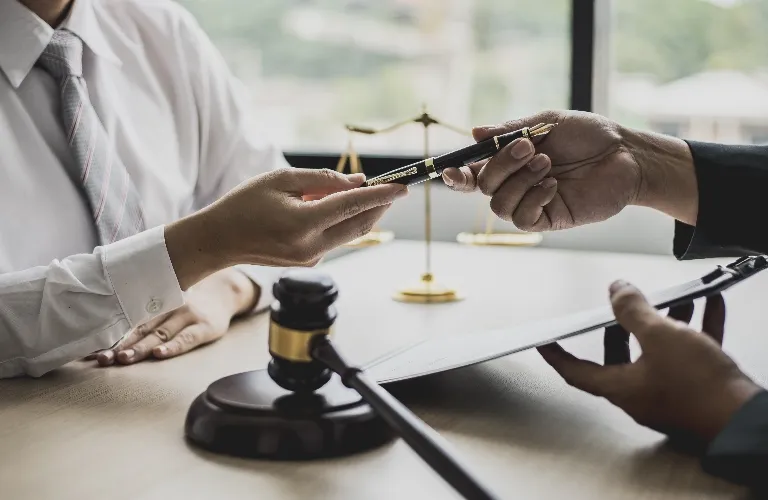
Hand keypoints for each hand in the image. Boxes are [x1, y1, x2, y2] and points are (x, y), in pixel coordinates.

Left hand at [90, 269, 256, 364]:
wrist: (225, 291)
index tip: (90, 349)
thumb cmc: (188, 300)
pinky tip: (159, 354)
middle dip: (119, 344)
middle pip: (140, 328)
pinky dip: (172, 347)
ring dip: (139, 348)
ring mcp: (188, 316)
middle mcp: (170, 306)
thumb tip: (105, 322)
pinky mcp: (205, 327)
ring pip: (159, 334)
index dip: (109, 334)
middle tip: (101, 358)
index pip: (128, 319)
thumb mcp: (165, 296)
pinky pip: (187, 338)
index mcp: (156, 301)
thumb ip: (143, 308)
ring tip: (122, 359)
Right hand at [165, 168, 406, 288]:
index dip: (381, 195)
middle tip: (395, 188)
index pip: (353, 206)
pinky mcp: (308, 261)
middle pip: (360, 225)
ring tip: (371, 193)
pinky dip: (342, 221)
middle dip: (381, 206)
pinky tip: (337, 206)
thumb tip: (357, 182)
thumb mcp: (281, 180)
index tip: (403, 186)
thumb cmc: (244, 204)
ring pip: (349, 233)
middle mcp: (311, 247)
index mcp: (303, 224)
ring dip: (363, 213)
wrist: (219, 241)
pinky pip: (334, 238)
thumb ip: (321, 180)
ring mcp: (311, 258)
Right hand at [441, 110, 697, 230]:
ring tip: (548, 164)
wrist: (625, 154)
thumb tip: (474, 131)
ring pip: (499, 204)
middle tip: (531, 147)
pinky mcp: (548, 219)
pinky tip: (553, 185)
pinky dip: (533, 199)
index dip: (456, 175)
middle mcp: (515, 184)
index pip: (472, 173)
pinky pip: (522, 219)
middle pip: (482, 186)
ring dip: (520, 180)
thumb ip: (510, 129)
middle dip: (502, 165)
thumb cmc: (589, 136)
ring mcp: (530, 203)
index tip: (448, 170)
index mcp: (510, 161)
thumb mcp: (546, 122)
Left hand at [538, 281, 761, 442]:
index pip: (576, 371)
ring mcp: (671, 393)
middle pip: (620, 357)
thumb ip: (634, 310)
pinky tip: (710, 303)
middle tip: (620, 307)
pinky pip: (692, 353)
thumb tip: (616, 289)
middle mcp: (642, 393)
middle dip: (621, 328)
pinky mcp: (699, 389)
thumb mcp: (660, 336)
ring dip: (665, 322)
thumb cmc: (701, 387)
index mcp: (622, 387)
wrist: (749, 418)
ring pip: (659, 351)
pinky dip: (697, 329)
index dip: (557, 354)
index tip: (545, 341)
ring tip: (674, 297)